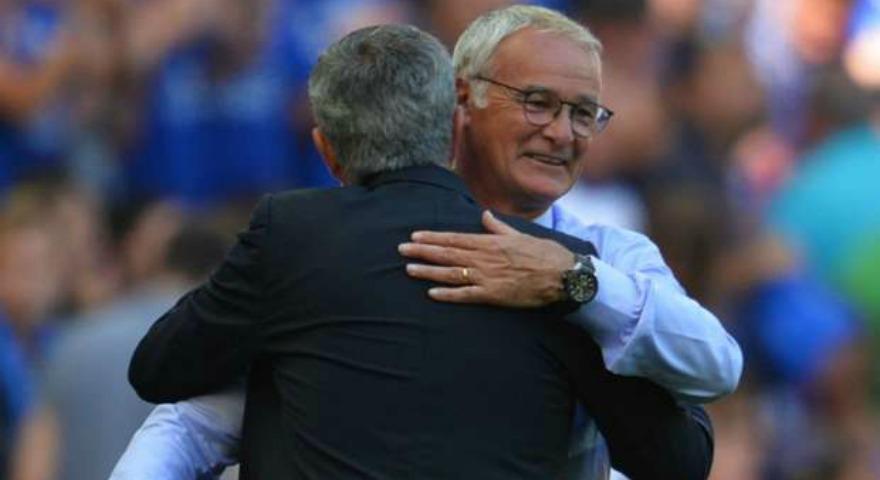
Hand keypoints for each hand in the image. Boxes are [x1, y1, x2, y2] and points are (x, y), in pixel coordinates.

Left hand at [398, 210, 575, 306]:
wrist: (562, 275)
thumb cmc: (544, 254)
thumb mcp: (520, 234)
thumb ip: (499, 227)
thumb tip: (485, 215)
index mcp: (490, 242)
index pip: (454, 238)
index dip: (432, 237)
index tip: (415, 235)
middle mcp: (484, 258)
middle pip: (447, 253)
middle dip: (422, 251)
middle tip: (401, 249)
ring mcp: (487, 277)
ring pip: (451, 273)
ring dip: (428, 271)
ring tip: (409, 269)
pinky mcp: (493, 295)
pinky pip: (465, 295)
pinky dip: (447, 295)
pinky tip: (431, 294)